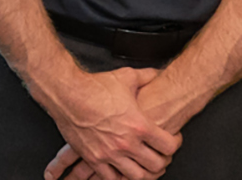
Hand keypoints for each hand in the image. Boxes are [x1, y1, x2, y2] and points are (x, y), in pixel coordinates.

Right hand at [40, 67, 179, 179]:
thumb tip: (156, 73)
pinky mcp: (93, 158)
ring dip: (143, 172)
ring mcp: (110, 153)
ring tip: (142, 165)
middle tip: (159, 155)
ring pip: (137, 176)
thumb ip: (146, 77)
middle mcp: (127, 143)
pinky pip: (112, 178)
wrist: (67, 92)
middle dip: (161, 161)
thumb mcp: (125, 77)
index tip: (171, 140)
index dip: (174, 143)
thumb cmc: (94, 86)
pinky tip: (120, 170)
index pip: (169, 146)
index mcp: (139, 126)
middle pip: (156, 165)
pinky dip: (119, 177)